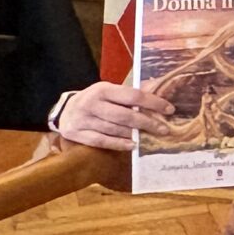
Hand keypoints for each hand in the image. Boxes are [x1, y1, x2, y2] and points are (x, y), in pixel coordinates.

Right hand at [53, 79, 174, 150]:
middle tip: (164, 129)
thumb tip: (160, 92)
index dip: (153, 103)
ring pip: (114, 129)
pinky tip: (132, 145)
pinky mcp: (76, 133)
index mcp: (103, 89)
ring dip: (134, 134)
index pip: (133, 96)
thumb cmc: (96, 100)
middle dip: (147, 123)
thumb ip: (131, 94)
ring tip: (150, 136)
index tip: (169, 110)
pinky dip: (118, 144)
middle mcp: (91, 103)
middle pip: (124, 115)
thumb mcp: (110, 91)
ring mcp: (82, 119)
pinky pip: (101, 141)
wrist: (64, 110)